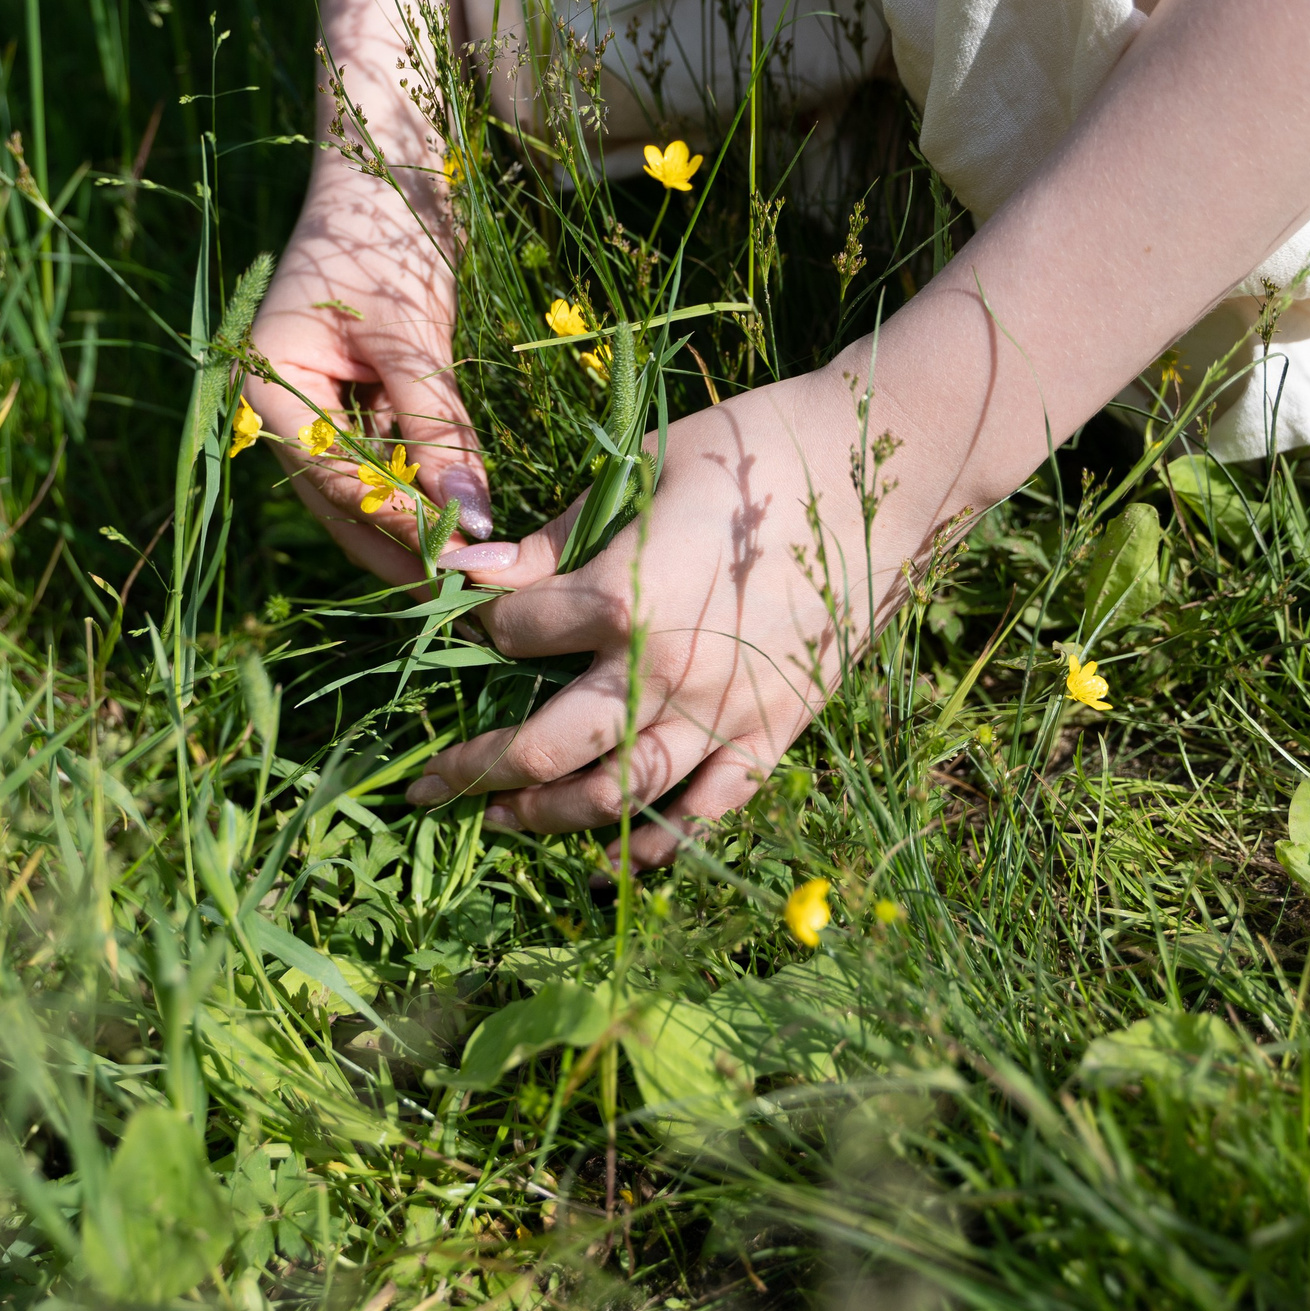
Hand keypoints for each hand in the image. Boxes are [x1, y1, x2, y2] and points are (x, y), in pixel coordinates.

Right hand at [246, 151, 489, 586]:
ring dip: (419, 524)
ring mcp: (323, 408)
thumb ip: (436, 426)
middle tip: (466, 594)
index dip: (393, 522)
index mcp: (268, 389)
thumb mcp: (411, 332)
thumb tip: (470, 518)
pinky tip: (470, 517)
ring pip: (370, 489)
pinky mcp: (364, 401)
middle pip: (342, 501)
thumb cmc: (385, 232)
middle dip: (403, 544)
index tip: (454, 558)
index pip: (331, 479)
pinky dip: (429, 484)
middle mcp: (286, 409)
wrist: (390, 167)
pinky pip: (393, 459)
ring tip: (476, 572)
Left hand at [408, 364, 925, 868]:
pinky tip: (611, 859)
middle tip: (428, 785)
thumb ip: (556, 537)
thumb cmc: (755, 451)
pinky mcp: (776, 733)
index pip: (512, 632)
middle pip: (546, 748)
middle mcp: (665, 670)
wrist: (880, 474)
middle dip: (475, 769)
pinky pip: (707, 811)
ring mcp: (725, 711)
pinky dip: (656, 845)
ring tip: (500, 815)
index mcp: (624, 596)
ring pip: (617, 796)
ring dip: (547, 815)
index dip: (477, 626)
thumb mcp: (642, 474)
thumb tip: (468, 572)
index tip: (467, 624)